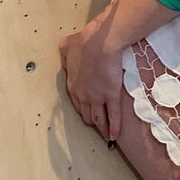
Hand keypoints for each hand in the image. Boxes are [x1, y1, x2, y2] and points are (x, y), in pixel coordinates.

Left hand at [58, 14, 125, 143]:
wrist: (99, 44)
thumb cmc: (84, 43)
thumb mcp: (66, 47)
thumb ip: (65, 55)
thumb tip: (65, 54)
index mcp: (73, 85)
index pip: (76, 103)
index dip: (82, 109)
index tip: (85, 112)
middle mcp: (83, 95)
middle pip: (86, 113)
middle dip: (91, 120)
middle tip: (96, 125)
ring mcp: (97, 98)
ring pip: (99, 118)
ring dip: (102, 128)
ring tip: (105, 135)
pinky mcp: (111, 96)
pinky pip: (113, 116)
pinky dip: (114, 128)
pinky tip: (114, 136)